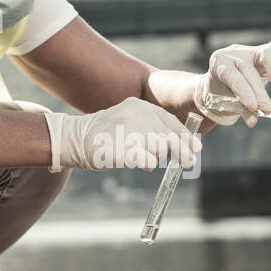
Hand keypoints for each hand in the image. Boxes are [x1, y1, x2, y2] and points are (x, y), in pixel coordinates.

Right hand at [43, 98, 202, 172]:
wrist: (74, 139)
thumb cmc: (105, 135)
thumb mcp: (129, 121)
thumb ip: (151, 128)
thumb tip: (180, 145)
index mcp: (139, 106)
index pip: (169, 121)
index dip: (185, 135)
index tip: (196, 146)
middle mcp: (136, 114)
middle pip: (169, 135)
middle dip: (181, 149)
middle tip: (188, 161)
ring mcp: (129, 130)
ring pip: (161, 146)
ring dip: (163, 156)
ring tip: (154, 159)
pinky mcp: (123, 148)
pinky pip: (147, 159)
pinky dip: (150, 163)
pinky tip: (146, 163)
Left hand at [192, 22, 270, 126]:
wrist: (217, 86)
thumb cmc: (221, 95)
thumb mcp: (227, 103)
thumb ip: (241, 109)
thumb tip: (254, 121)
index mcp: (218, 62)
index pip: (234, 76)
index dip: (244, 92)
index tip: (254, 107)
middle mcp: (233, 53)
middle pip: (249, 70)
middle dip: (258, 92)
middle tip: (266, 109)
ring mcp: (248, 50)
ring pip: (265, 57)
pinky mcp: (261, 53)